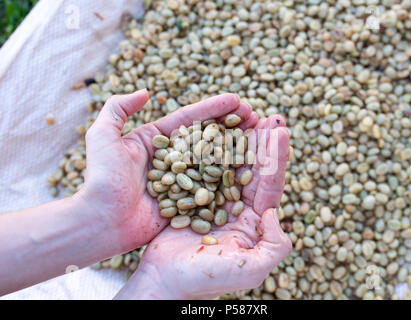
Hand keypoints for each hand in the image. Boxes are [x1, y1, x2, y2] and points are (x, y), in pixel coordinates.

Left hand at [79, 90, 257, 252]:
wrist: (101, 221)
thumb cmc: (102, 178)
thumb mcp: (102, 136)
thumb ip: (118, 108)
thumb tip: (145, 92)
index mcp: (156, 141)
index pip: (190, 119)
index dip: (214, 108)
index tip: (237, 99)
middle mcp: (172, 159)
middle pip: (207, 137)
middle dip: (231, 124)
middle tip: (255, 115)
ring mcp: (181, 181)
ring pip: (214, 159)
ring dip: (236, 147)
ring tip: (259, 135)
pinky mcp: (187, 202)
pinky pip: (212, 186)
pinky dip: (231, 177)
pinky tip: (250, 167)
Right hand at [115, 115, 291, 299]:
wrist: (165, 282)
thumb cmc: (206, 279)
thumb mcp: (251, 270)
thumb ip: (274, 245)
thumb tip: (274, 213)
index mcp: (254, 223)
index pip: (270, 185)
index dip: (277, 158)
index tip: (281, 131)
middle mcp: (238, 210)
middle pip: (254, 170)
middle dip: (263, 143)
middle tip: (270, 116)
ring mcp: (216, 202)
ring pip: (231, 166)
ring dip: (240, 142)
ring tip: (247, 116)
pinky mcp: (194, 198)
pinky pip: (206, 169)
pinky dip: (212, 151)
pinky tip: (216, 131)